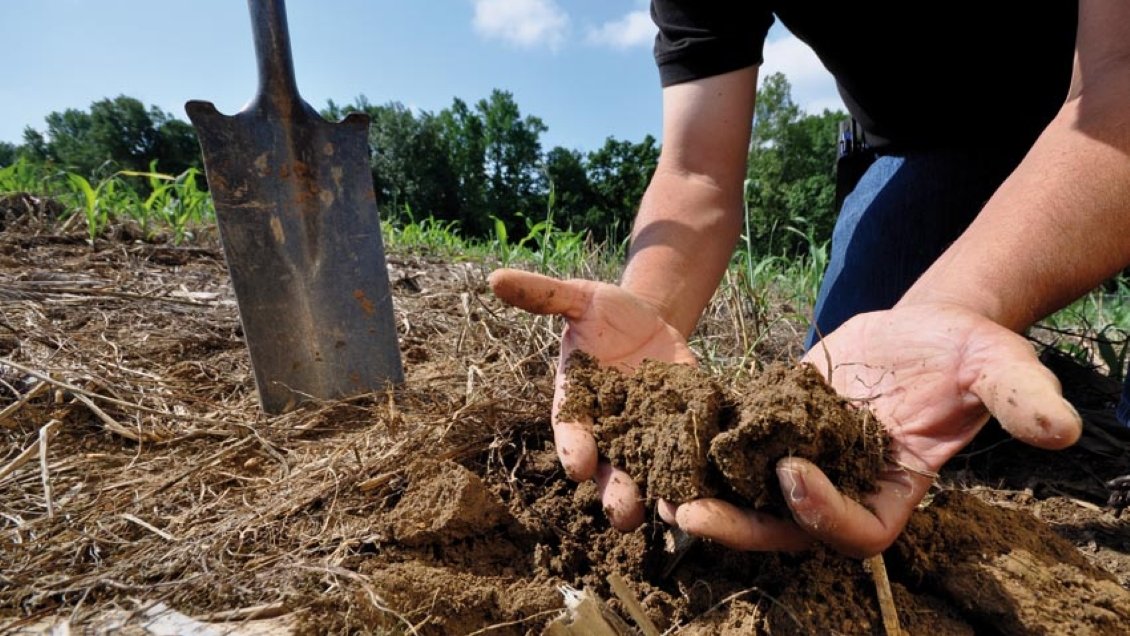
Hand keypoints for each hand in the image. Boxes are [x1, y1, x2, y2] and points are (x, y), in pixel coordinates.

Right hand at [488, 268, 695, 528]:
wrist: (650, 319)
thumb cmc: (605, 312)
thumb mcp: (579, 298)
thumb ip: (544, 296)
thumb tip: (495, 278)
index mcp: (578, 405)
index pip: (571, 434)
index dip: (574, 448)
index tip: (578, 465)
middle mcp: (609, 431)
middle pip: (609, 473)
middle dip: (616, 494)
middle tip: (622, 512)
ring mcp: (646, 437)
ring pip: (648, 479)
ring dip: (657, 499)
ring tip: (669, 513)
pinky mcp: (682, 432)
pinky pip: (687, 461)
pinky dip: (696, 477)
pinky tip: (709, 489)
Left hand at [670, 302, 1081, 556]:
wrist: (923, 326)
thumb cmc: (965, 350)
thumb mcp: (998, 366)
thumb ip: (1020, 395)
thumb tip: (1059, 428)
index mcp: (894, 489)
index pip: (855, 531)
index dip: (821, 514)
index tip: (791, 470)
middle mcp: (843, 486)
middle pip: (787, 529)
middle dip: (741, 526)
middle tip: (689, 516)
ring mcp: (805, 460)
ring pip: (750, 497)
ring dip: (706, 497)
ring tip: (657, 491)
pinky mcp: (774, 427)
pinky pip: (734, 450)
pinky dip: (700, 450)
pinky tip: (660, 438)